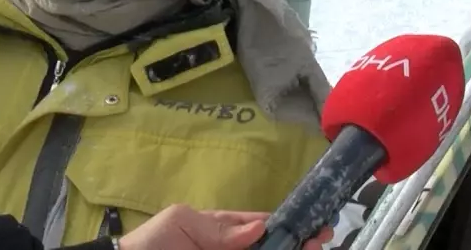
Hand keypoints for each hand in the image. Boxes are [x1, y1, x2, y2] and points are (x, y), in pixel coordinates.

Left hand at [118, 205, 331, 249]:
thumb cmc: (152, 244)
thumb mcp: (182, 223)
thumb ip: (221, 228)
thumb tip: (259, 227)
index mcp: (223, 231)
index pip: (262, 227)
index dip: (289, 227)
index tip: (315, 228)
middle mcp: (232, 249)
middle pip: (271, 247)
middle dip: (297, 244)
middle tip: (319, 243)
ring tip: (310, 249)